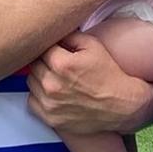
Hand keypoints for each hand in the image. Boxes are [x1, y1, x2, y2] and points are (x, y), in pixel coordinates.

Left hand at [27, 30, 152, 134]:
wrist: (121, 106)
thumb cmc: (109, 74)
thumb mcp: (94, 46)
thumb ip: (70, 35)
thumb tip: (54, 32)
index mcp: (61, 64)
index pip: (41, 49)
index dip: (50, 49)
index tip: (58, 52)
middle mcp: (52, 85)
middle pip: (34, 66)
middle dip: (44, 63)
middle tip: (58, 66)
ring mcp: (49, 104)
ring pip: (31, 83)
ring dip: (40, 79)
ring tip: (57, 80)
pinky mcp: (50, 119)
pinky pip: (32, 103)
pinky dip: (39, 97)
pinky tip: (54, 95)